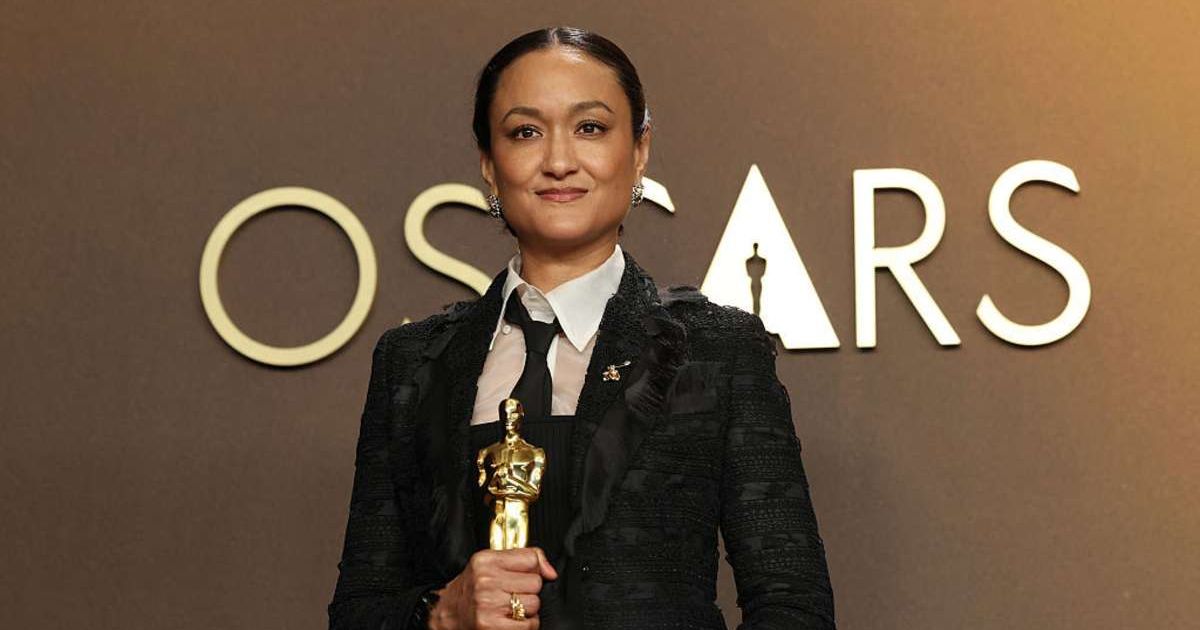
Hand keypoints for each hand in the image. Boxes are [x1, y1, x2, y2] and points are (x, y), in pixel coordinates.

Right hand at [427, 546, 557, 628]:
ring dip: (526, 610)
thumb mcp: (490, 565)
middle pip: (535, 583)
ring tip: (508, 609)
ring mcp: (488, 604)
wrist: (447, 615)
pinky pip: (529, 624)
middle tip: (510, 595)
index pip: (530, 558)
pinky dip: (525, 625)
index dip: (532, 569)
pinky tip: (509, 621)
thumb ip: (522, 559)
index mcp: (485, 561)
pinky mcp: (492, 626)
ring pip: (534, 604)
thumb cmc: (471, 590)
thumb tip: (550, 572)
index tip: (522, 576)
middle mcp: (485, 581)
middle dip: (528, 591)